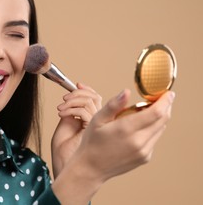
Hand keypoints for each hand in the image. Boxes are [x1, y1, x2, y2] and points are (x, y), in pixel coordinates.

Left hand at [51, 83, 101, 177]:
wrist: (63, 166)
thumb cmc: (64, 150)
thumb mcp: (67, 124)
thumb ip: (73, 109)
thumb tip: (75, 91)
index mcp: (95, 122)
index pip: (96, 99)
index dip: (87, 90)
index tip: (76, 84)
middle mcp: (100, 125)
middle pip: (95, 98)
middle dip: (78, 93)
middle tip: (65, 98)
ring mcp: (98, 129)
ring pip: (90, 102)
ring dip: (72, 100)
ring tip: (61, 108)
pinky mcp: (92, 132)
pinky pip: (84, 112)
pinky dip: (71, 109)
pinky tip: (62, 114)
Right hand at [51, 89, 174, 204]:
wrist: (91, 168)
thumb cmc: (92, 141)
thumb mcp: (97, 119)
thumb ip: (114, 105)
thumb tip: (127, 92)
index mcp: (126, 129)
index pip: (156, 112)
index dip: (165, 101)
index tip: (168, 93)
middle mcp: (139, 142)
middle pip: (162, 120)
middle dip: (165, 106)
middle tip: (160, 97)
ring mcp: (144, 151)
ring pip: (160, 129)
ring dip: (158, 117)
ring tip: (146, 110)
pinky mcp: (145, 157)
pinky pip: (154, 139)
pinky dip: (152, 129)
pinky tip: (139, 126)